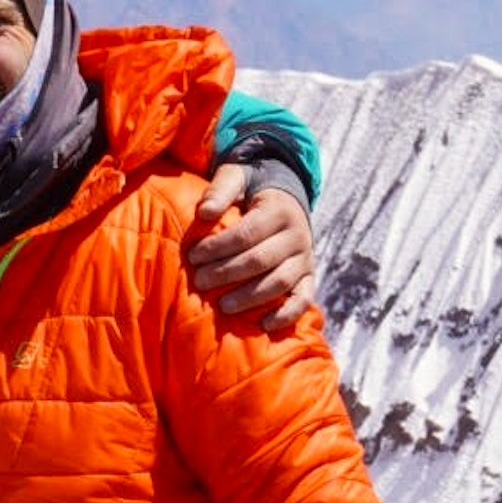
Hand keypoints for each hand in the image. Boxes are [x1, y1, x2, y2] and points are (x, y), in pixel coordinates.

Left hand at [187, 168, 315, 330]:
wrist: (285, 198)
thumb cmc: (251, 191)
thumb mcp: (236, 177)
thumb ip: (220, 190)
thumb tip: (205, 213)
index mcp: (278, 210)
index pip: (246, 234)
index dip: (217, 248)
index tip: (193, 256)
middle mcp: (297, 235)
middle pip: (260, 260)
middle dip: (226, 274)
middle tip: (199, 281)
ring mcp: (305, 258)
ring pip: (279, 283)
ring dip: (250, 297)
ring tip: (222, 306)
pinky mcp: (309, 276)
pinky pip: (304, 299)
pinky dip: (287, 314)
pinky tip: (264, 325)